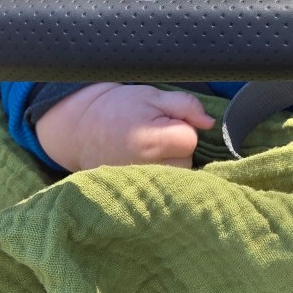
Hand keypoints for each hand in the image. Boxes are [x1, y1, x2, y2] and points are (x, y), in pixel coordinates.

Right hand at [35, 82, 214, 171]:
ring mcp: (141, 186)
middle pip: (187, 160)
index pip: (189, 139)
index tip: (166, 122)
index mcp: (150, 143)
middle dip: (179, 146)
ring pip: (179, 174)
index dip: (183, 126)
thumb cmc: (118, 109)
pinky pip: (167, 187)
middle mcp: (147, 170)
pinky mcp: (139, 196)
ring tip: (150, 148)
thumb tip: (209, 123)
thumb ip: (186, 105)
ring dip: (173, 161)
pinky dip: (164, 174)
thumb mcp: (153, 96)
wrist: (83, 130)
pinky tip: (150, 163)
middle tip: (156, 134)